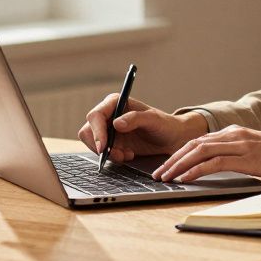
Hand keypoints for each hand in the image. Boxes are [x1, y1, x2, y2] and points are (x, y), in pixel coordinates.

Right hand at [76, 95, 205, 162]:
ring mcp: (108, 130)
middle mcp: (109, 115)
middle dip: (100, 146)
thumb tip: (116, 123)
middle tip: (116, 155)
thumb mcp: (154, 120)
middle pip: (88, 131)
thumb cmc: (165, 125)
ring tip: (127, 155)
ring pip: (94, 144)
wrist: (171, 139)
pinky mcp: (112, 143)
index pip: (95, 116)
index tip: (104, 147)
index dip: (96, 131)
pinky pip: (103, 153)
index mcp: (115, 103)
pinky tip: (129, 155)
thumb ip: (136, 118)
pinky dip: (114, 157)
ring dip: (108, 153)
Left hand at [151, 125, 260, 183]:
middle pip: (193, 144)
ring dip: (178, 165)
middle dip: (172, 159)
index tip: (168, 166)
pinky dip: (195, 170)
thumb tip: (227, 168)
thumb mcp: (260, 153)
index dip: (180, 153)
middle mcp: (234, 134)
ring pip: (198, 151)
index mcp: (236, 132)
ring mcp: (240, 144)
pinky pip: (213, 163)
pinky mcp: (246, 157)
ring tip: (165, 178)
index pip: (200, 141)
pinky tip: (184, 179)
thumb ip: (242, 155)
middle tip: (158, 174)